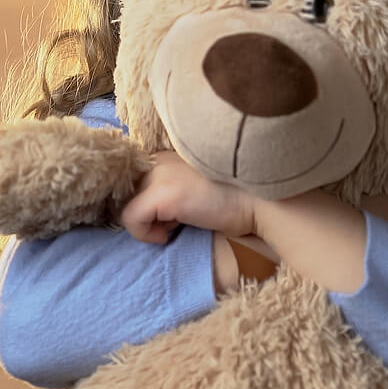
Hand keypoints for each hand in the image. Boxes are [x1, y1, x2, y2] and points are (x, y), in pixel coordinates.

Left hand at [121, 151, 256, 242]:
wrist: (260, 202)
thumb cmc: (234, 199)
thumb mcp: (194, 186)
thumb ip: (169, 187)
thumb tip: (147, 211)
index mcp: (165, 153)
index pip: (132, 179)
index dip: (143, 203)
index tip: (163, 217)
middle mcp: (158, 158)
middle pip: (127, 194)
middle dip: (148, 214)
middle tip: (177, 221)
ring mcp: (159, 174)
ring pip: (127, 207)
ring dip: (150, 224)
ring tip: (180, 224)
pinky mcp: (162, 194)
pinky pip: (131, 220)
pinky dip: (147, 235)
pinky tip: (173, 232)